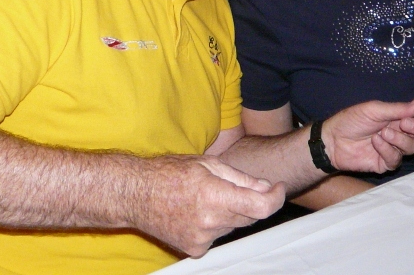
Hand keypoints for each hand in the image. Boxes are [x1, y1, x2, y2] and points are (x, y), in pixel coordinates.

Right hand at [129, 154, 284, 257]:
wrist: (136, 195)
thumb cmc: (169, 172)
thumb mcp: (207, 163)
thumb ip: (241, 179)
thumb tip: (266, 188)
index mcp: (215, 196)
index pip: (261, 207)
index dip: (276, 198)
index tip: (277, 188)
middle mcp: (211, 222)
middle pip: (249, 216)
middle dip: (250, 200)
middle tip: (233, 185)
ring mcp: (202, 239)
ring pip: (233, 225)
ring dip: (230, 212)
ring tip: (206, 196)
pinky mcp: (195, 249)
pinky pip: (217, 235)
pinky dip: (215, 223)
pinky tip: (196, 211)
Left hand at [322, 98, 413, 174]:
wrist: (333, 140)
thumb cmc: (352, 120)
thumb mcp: (374, 110)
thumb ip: (398, 109)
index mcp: (399, 116)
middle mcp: (400, 132)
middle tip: (404, 124)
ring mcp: (394, 148)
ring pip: (412, 147)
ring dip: (400, 139)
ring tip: (383, 133)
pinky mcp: (386, 162)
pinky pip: (396, 159)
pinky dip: (387, 150)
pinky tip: (375, 142)